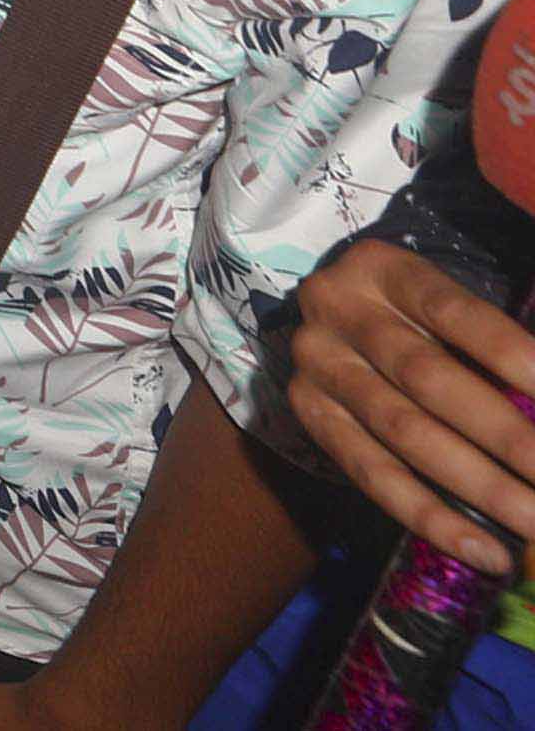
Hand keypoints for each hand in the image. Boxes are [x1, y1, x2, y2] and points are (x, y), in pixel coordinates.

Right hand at [289, 238, 534, 574]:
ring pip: (404, 434)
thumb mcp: (457, 308)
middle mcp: (336, 309)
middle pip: (428, 379)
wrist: (347, 326)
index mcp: (384, 268)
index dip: (513, 356)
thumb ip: (503, 347)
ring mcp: (316, 365)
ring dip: (484, 489)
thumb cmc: (429, 318)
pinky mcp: (309, 415)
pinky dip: (435, 519)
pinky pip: (373, 476)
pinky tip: (490, 553)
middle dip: (508, 437)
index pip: (456, 312)